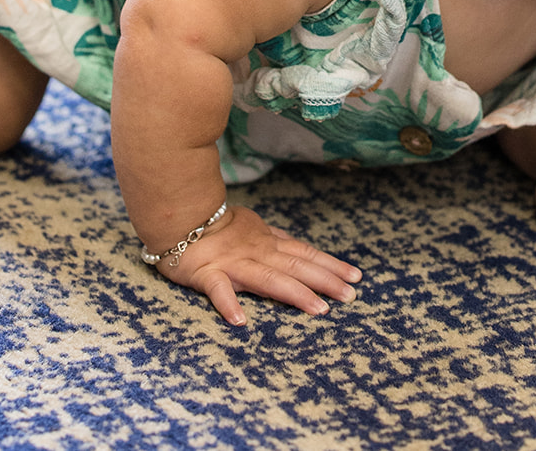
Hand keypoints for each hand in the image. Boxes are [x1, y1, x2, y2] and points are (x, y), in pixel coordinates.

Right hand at [153, 205, 362, 325]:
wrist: (179, 215)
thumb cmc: (216, 224)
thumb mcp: (252, 226)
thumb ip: (274, 239)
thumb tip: (299, 246)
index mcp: (268, 242)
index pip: (305, 254)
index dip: (331, 265)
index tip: (356, 277)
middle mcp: (257, 252)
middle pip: (297, 267)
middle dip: (326, 281)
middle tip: (351, 296)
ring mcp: (233, 263)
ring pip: (269, 279)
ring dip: (295, 294)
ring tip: (318, 309)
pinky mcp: (207, 273)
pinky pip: (218, 290)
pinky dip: (228, 304)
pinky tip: (240, 321)